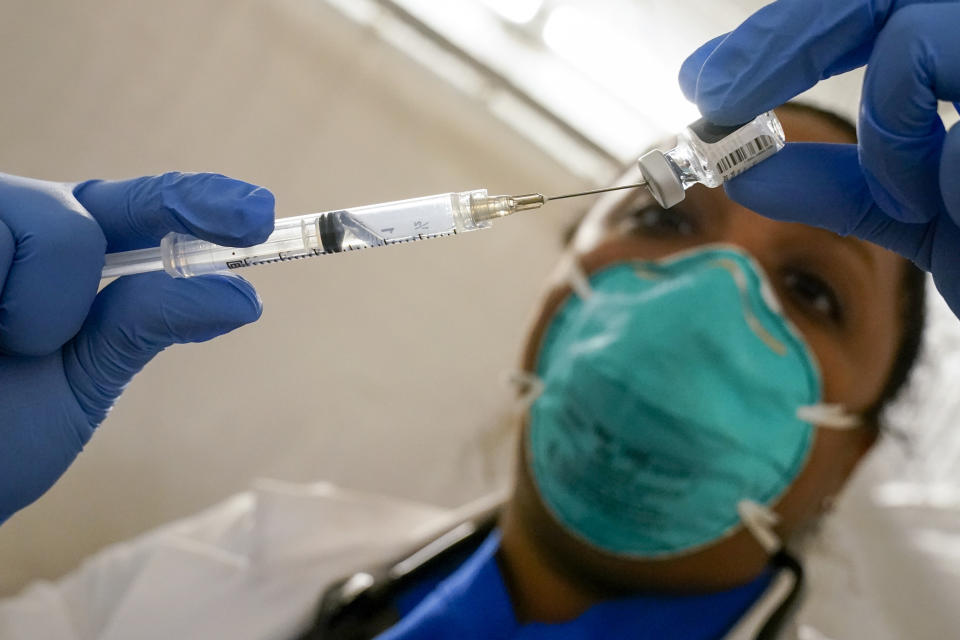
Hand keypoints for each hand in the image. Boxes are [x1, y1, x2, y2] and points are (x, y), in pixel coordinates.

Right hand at [0, 172, 273, 522]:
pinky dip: (0, 308)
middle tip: (30, 346)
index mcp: (57, 263)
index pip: (135, 209)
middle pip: (82, 210)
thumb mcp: (81, 383)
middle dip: (71, 292)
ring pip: (53, 229)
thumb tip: (242, 294)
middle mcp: (10, 236)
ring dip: (33, 314)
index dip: (197, 200)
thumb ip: (146, 325)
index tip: (259, 213)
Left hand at [678, 0, 959, 313]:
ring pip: (914, 38)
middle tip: (720, 91)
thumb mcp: (921, 211)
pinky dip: (932, 170)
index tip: (709, 78)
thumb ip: (840, 186)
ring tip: (917, 193)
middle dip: (787, 37)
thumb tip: (745, 173)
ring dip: (888, 127)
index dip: (787, 32)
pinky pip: (955, 118)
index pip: (873, 5)